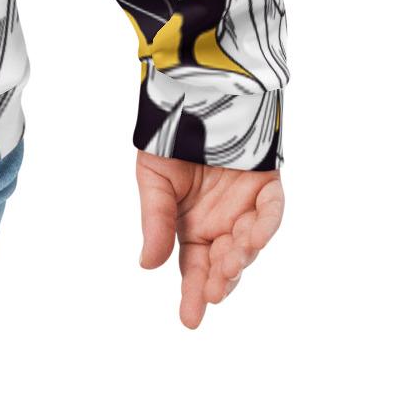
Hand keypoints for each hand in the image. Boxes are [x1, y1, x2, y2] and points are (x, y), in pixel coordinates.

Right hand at [136, 153, 284, 327]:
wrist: (192, 99)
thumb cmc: (169, 140)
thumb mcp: (154, 181)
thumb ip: (156, 222)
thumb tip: (148, 266)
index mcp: (193, 228)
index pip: (195, 269)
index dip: (193, 294)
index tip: (190, 320)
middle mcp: (222, 225)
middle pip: (225, 264)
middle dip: (220, 280)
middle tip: (213, 291)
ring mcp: (247, 208)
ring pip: (249, 243)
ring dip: (240, 255)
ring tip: (229, 264)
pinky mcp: (267, 186)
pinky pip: (272, 211)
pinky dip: (265, 225)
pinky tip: (252, 235)